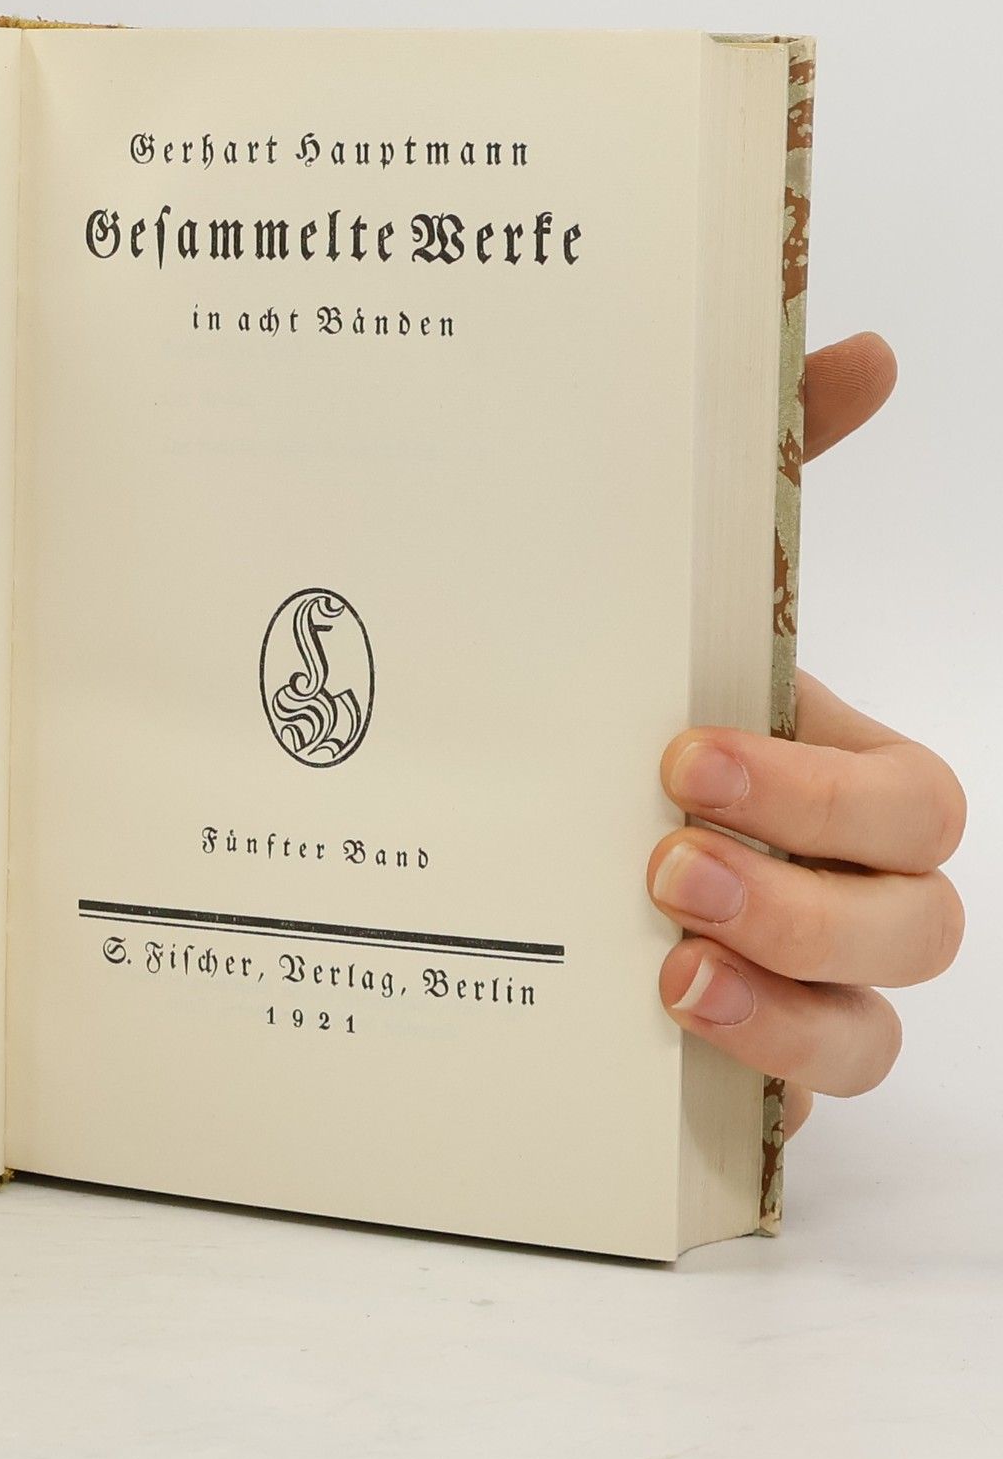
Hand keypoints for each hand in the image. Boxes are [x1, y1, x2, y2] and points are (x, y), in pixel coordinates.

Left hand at [647, 333, 964, 1135]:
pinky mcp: (737, 1067)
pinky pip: (791, 1110)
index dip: (820, 790)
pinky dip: (749, 1084)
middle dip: (802, 895)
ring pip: (876, 1029)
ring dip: (788, 1008)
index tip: (685, 755)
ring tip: (665, 970)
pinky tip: (663, 1043)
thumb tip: (865, 348)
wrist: (537, 819)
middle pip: (920, 922)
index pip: (912, 801)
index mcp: (834, 777)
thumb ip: (774, 473)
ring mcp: (799, 986)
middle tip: (663, 862)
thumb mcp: (678, 594)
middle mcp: (839, 887)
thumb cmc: (634, 708)